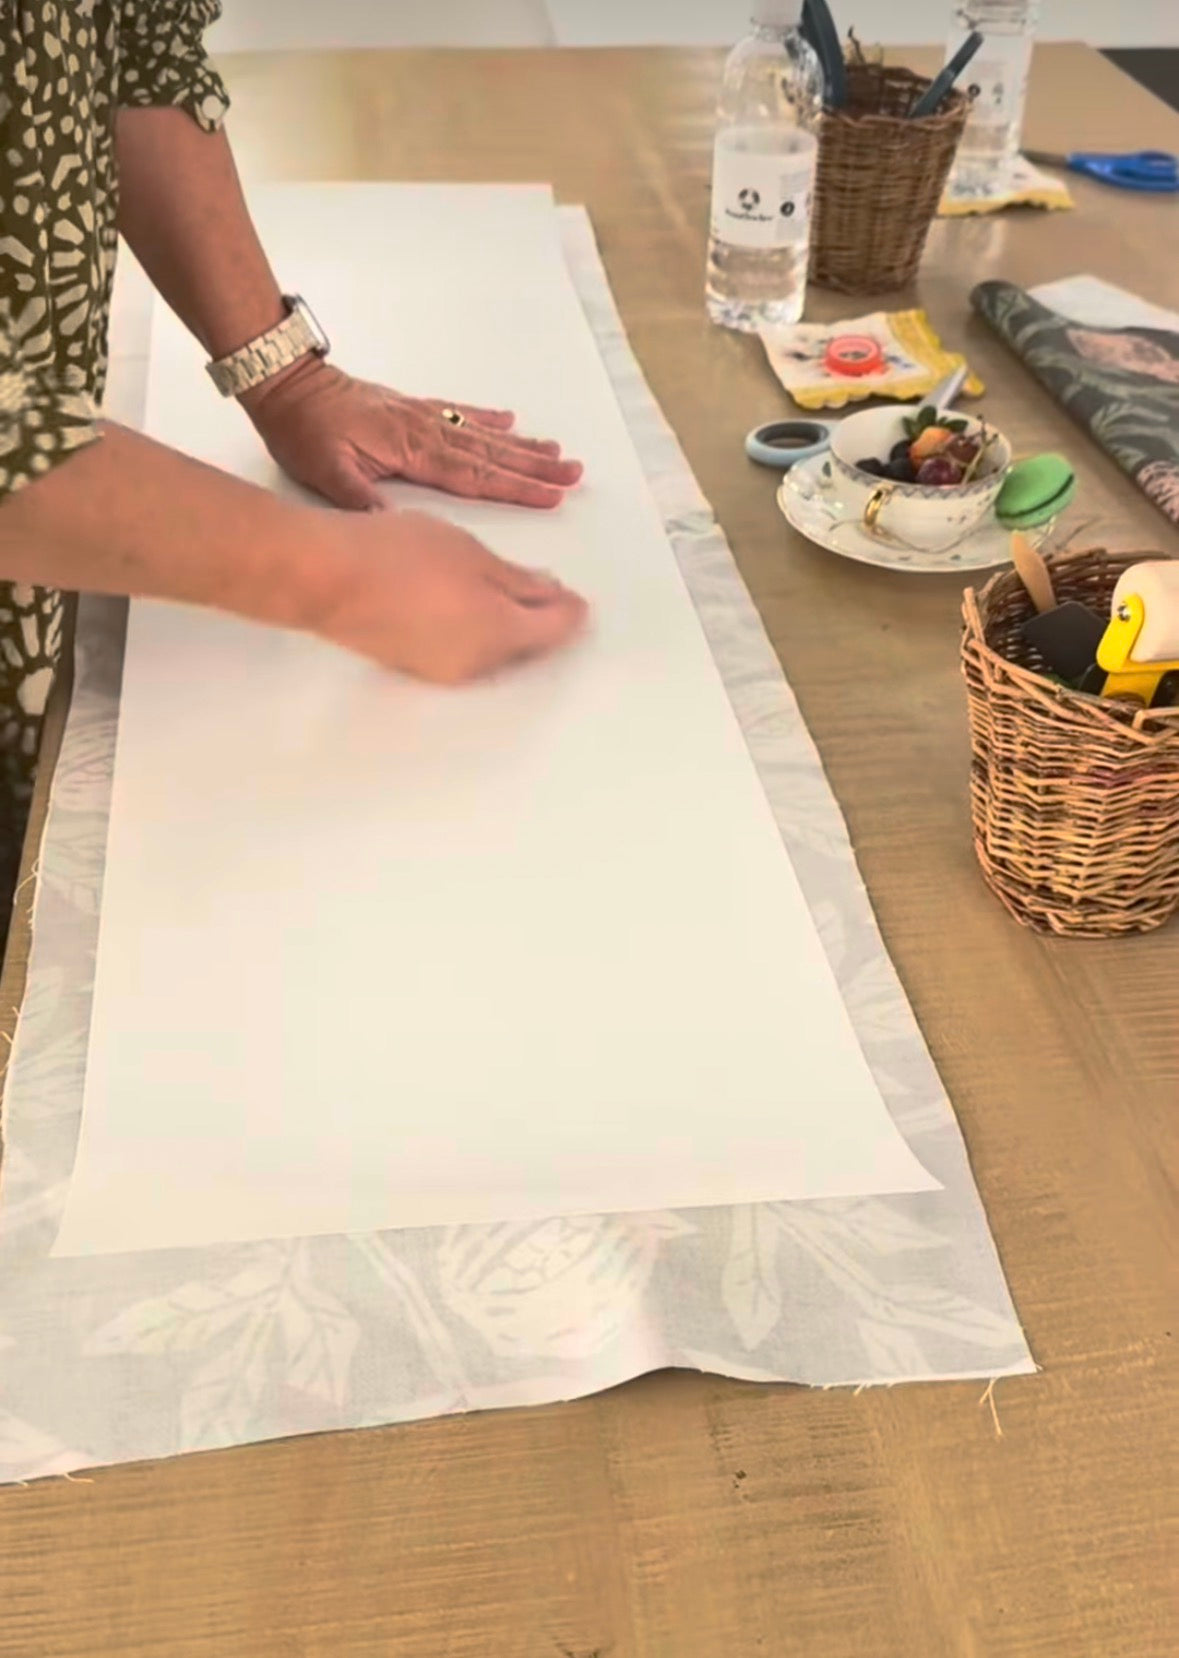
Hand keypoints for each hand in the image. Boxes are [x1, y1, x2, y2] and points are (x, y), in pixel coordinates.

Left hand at [245, 359, 582, 510]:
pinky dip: (486, 418)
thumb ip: (362, 498)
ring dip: (521, 446)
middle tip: (574, 474)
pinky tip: (510, 421)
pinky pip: (458, 413)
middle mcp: (425, 432)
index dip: (515, 487)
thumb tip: (396, 527)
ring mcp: (420, 417)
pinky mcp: (410, 409)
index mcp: (411, 452)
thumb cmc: (302, 430)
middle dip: (534, 467)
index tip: (551, 495)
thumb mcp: (325, 473)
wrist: (285, 384)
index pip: (474, 476)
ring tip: (558, 452)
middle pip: (490, 454)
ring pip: (481, 434)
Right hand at [317, 508, 587, 683]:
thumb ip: (519, 580)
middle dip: (540, 620)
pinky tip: (459, 600)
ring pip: (493, 651)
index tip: (574, 594)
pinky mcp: (413, 665)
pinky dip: (473, 629)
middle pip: (526, 647)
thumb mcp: (472, 554)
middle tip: (543, 587)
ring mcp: (443, 670)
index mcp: (501, 634)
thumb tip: (553, 595)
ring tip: (498, 586)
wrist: (325, 578)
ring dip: (505, 625)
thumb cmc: (400, 555)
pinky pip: (461, 651)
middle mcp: (478, 665)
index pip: (556, 631)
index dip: (571, 611)